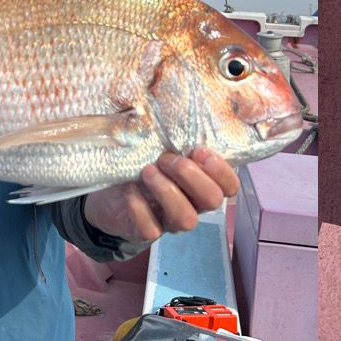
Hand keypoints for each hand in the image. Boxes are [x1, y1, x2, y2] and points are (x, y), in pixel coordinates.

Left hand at [82, 147, 240, 244]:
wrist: (111, 194)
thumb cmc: (144, 162)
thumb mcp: (161, 147)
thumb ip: (175, 137)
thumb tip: (174, 108)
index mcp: (202, 183)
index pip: (229, 186)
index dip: (220, 170)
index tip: (198, 150)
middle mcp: (193, 204)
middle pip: (212, 200)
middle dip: (190, 176)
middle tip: (166, 158)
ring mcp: (171, 221)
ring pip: (186, 218)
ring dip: (167, 191)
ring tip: (148, 171)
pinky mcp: (147, 232)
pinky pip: (151, 228)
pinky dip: (140, 207)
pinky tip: (130, 189)